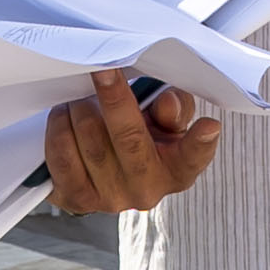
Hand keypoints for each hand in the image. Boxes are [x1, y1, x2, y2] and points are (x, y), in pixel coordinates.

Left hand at [42, 73, 220, 213]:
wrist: (101, 168)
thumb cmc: (138, 134)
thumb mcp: (163, 119)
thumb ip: (171, 108)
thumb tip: (168, 103)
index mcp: (177, 169)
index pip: (194, 156)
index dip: (201, 142)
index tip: (210, 125)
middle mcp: (147, 190)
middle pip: (130, 139)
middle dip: (114, 98)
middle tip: (103, 69)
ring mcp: (110, 199)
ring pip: (90, 140)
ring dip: (81, 108)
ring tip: (82, 97)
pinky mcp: (76, 199)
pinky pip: (61, 155)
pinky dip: (60, 127)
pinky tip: (65, 114)